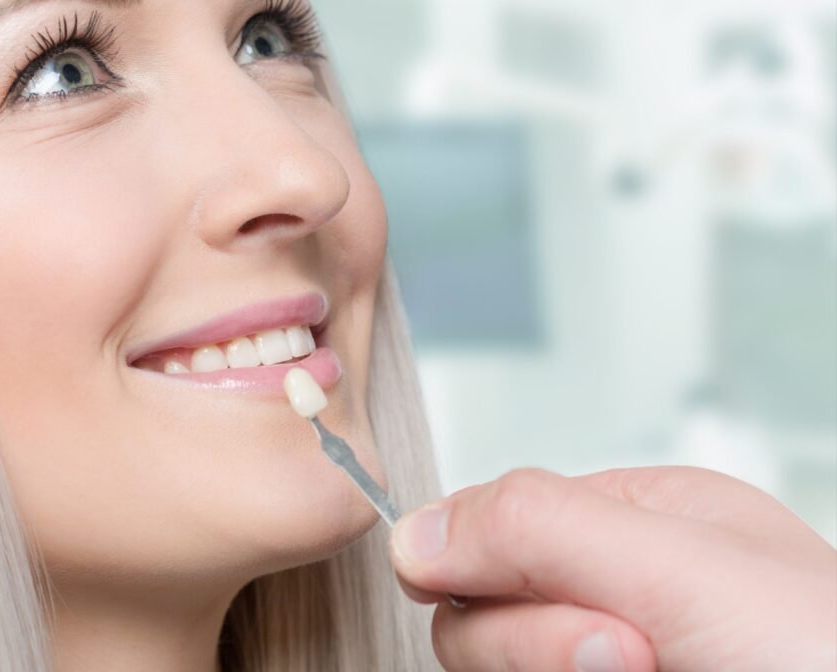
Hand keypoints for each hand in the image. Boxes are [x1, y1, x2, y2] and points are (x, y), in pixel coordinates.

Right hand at [389, 467, 836, 671]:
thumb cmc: (829, 661)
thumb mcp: (682, 567)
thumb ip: (539, 528)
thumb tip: (411, 532)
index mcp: (636, 520)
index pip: (487, 522)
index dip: (484, 564)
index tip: (526, 595)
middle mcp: (618, 591)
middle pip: (481, 609)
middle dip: (537, 641)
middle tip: (631, 655)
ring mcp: (610, 663)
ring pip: (497, 670)